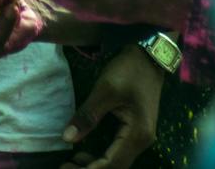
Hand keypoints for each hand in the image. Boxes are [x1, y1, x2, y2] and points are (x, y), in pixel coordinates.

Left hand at [60, 45, 164, 168]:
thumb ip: (87, 116)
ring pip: (117, 162)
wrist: (150, 57)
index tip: (65, 168)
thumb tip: (67, 139)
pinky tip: (84, 153)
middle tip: (65, 166)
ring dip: (95, 165)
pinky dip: (102, 157)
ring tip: (71, 162)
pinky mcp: (136, 131)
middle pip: (115, 167)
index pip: (111, 164)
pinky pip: (118, 152)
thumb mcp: (105, 90)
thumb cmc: (129, 71)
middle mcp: (142, 141)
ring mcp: (141, 137)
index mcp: (137, 134)